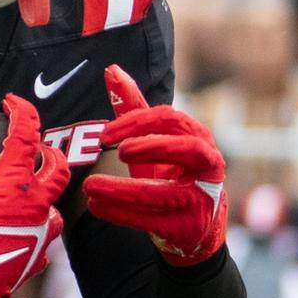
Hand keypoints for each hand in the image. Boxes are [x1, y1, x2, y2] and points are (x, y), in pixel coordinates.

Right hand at [0, 93, 69, 297]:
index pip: (26, 135)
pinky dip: (36, 233)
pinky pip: (44, 242)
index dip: (22, 112)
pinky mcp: (35, 259)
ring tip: (33, 195)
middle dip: (51, 156)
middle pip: (58, 171)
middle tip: (40, 150)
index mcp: (14, 182)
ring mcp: (39, 233)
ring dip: (46, 198)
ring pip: (55, 209)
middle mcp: (35, 205)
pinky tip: (24, 233)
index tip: (13, 102)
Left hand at [83, 66, 227, 265]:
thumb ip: (134, 109)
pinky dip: (121, 214)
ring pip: (164, 193)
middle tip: (116, 149)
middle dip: (151, 146)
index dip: (138, 123)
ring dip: (122, 190)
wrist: (197, 228)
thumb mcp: (155, 141)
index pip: (172, 120)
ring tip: (90, 187)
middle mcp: (208, 165)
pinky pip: (152, 220)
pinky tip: (97, 207)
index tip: (104, 134)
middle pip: (187, 148)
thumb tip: (111, 70)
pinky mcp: (189, 227)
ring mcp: (201, 198)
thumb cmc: (173, 175)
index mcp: (199, 138)